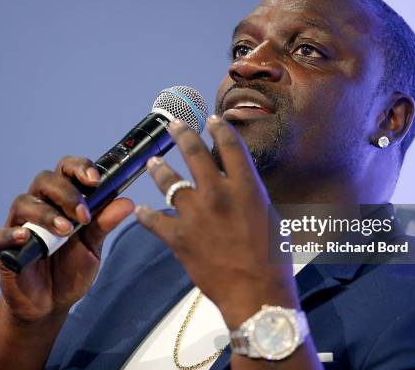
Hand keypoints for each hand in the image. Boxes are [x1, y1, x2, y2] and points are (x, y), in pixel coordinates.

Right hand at [0, 156, 133, 323]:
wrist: (51, 303)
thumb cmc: (71, 268)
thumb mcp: (93, 246)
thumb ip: (105, 224)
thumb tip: (127, 202)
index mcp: (62, 200)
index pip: (67, 169)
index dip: (80, 168)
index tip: (95, 179)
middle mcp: (40, 205)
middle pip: (45, 180)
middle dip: (66, 193)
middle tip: (83, 215)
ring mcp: (19, 224)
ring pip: (24, 202)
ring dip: (46, 214)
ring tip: (65, 231)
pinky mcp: (3, 248)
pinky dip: (12, 233)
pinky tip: (26, 237)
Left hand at [135, 116, 298, 328]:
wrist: (256, 295)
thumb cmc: (272, 260)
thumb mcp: (269, 217)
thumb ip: (250, 195)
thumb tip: (240, 184)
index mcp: (246, 187)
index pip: (230, 145)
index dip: (219, 128)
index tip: (212, 121)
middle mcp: (218, 194)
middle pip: (194, 153)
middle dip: (181, 134)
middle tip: (173, 125)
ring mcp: (195, 215)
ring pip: (169, 181)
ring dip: (159, 169)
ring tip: (153, 162)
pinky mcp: (179, 237)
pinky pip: (155, 220)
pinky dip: (147, 216)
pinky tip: (142, 211)